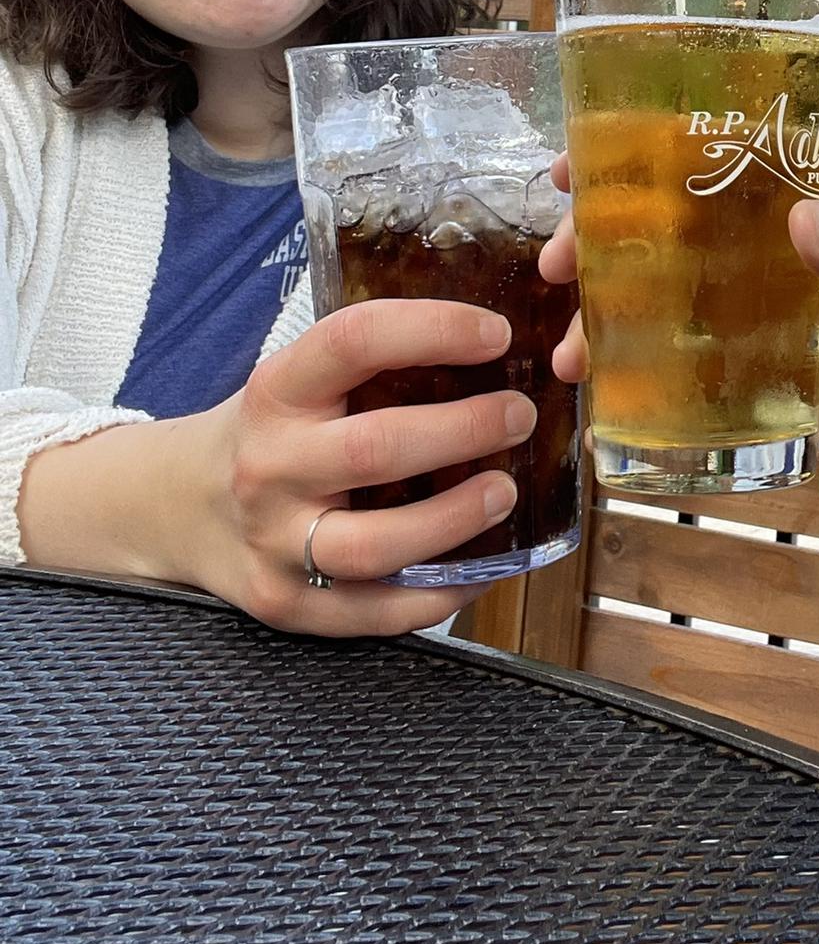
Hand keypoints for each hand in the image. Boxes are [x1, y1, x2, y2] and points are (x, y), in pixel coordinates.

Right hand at [183, 298, 535, 635]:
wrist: (175, 506)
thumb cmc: (271, 432)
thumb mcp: (297, 379)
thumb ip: (374, 364)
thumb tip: (496, 345)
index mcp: (276, 391)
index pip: (354, 341)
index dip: (434, 330)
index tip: (496, 335)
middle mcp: (270, 465)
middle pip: (377, 449)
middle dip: (464, 430)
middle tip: (518, 416)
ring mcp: (275, 543)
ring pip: (377, 545)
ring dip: (457, 519)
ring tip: (505, 492)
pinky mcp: (287, 605)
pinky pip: (376, 613)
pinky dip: (440, 593)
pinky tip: (482, 567)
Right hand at [540, 154, 818, 484]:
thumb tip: (807, 222)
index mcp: (786, 197)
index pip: (698, 152)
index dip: (632, 148)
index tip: (574, 160)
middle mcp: (748, 245)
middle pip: (652, 223)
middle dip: (592, 235)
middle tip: (556, 260)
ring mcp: (734, 308)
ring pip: (646, 293)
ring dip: (597, 311)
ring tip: (571, 349)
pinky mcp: (732, 369)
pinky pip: (664, 364)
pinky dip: (622, 376)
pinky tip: (591, 399)